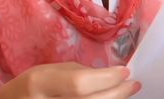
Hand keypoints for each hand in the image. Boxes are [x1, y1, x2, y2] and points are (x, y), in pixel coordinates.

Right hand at [0, 62, 140, 97]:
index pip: (79, 83)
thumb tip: (107, 76)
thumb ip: (76, 72)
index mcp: (41, 83)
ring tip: (125, 92)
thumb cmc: (30, 86)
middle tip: (133, 83)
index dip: (105, 78)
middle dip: (116, 93)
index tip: (124, 70)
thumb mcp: (48, 71)